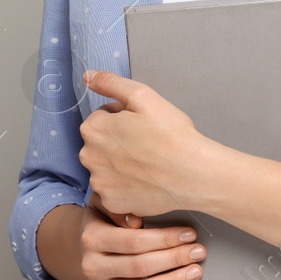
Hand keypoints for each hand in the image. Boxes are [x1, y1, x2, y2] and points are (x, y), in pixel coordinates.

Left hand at [78, 69, 211, 218]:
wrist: (192, 174)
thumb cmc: (171, 134)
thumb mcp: (142, 95)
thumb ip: (110, 83)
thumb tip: (87, 76)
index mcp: (93, 129)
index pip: (102, 117)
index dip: (124, 118)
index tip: (143, 124)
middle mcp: (89, 157)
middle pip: (101, 143)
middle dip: (119, 140)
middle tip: (147, 143)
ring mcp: (100, 183)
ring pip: (107, 167)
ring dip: (121, 164)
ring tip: (148, 163)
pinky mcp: (113, 203)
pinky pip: (115, 190)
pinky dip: (127, 186)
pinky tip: (145, 180)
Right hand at [79, 191, 206, 279]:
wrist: (87, 246)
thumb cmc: (103, 220)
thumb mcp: (106, 203)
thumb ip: (121, 207)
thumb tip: (138, 220)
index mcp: (92, 238)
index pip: (133, 241)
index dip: (164, 239)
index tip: (188, 234)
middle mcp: (94, 266)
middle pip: (139, 267)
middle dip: (174, 259)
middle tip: (197, 252)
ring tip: (195, 271)